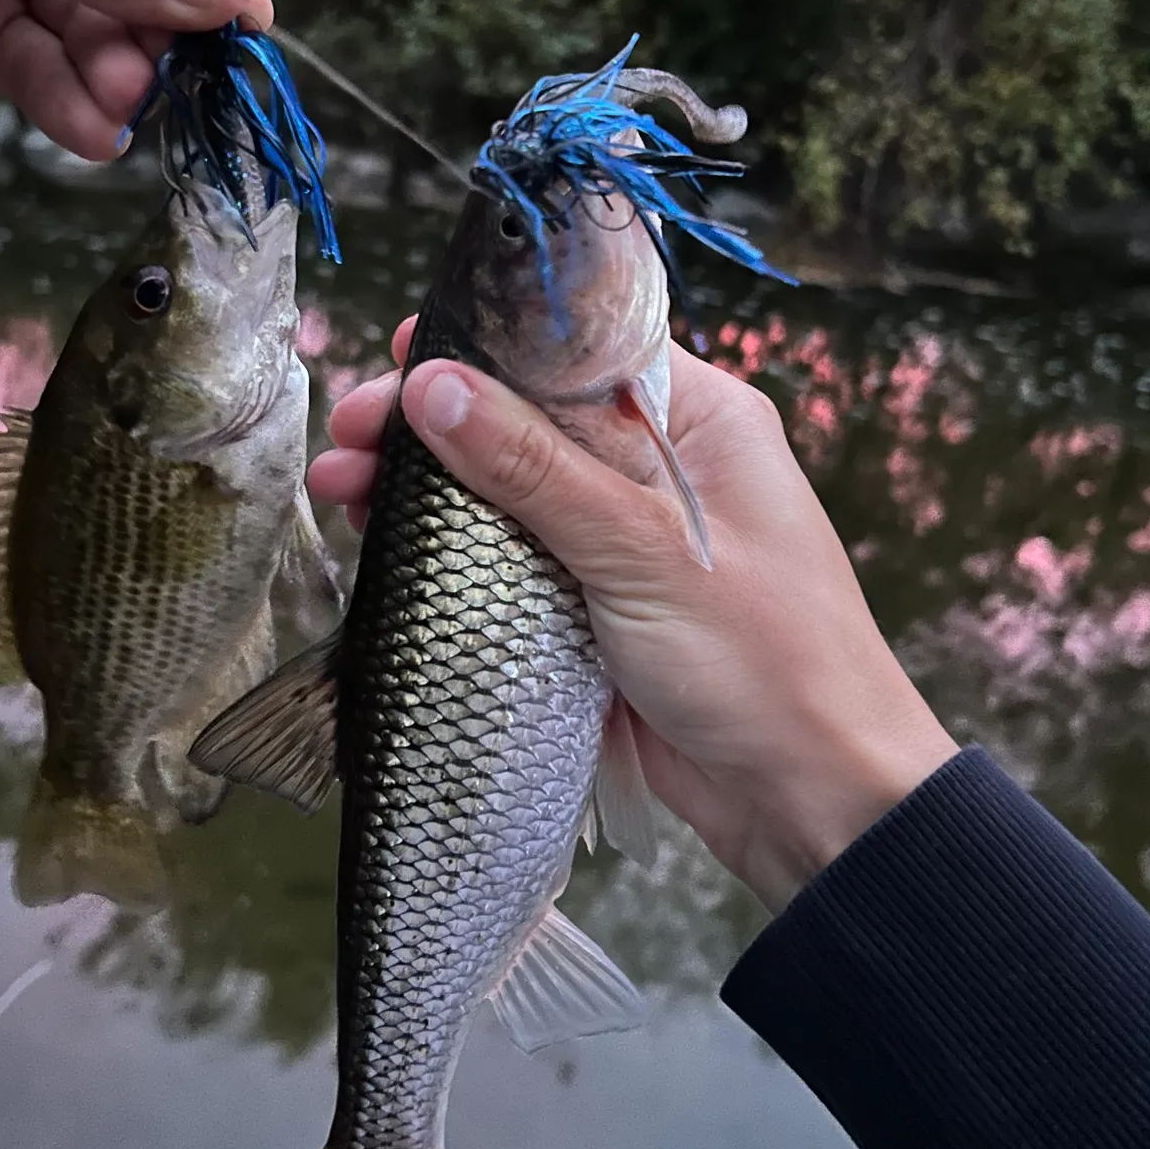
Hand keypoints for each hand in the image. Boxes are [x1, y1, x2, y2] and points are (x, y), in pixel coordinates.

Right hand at [310, 320, 959, 911]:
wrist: (808, 798)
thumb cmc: (765, 658)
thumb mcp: (644, 551)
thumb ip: (535, 468)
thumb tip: (431, 387)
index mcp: (698, 423)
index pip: (576, 356)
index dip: (485, 349)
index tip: (398, 351)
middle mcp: (660, 473)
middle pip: (528, 425)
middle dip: (435, 427)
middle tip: (350, 436)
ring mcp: (624, 547)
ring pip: (510, 500)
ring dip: (430, 495)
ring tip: (341, 491)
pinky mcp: (595, 614)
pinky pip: (513, 570)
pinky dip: (455, 561)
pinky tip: (390, 553)